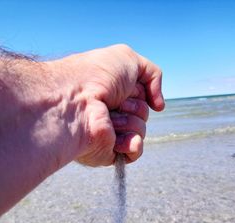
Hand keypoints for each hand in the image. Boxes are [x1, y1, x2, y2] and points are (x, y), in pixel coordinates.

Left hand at [48, 44, 164, 165]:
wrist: (76, 98)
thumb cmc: (97, 74)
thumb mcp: (129, 59)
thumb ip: (152, 74)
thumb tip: (159, 106)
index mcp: (112, 93)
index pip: (142, 95)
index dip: (138, 89)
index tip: (122, 84)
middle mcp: (110, 112)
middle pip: (144, 113)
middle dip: (135, 105)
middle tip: (115, 101)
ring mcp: (109, 132)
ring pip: (141, 131)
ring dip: (130, 120)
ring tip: (108, 115)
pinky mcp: (108, 151)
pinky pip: (135, 151)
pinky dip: (133, 144)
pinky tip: (120, 138)